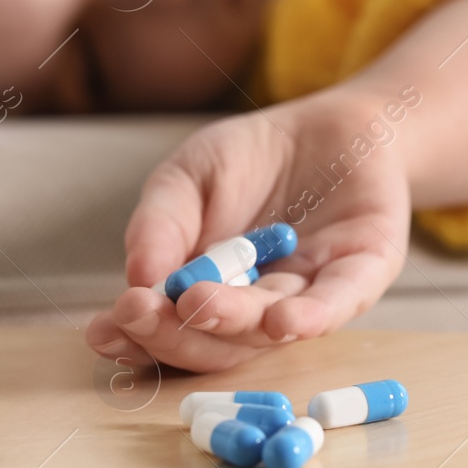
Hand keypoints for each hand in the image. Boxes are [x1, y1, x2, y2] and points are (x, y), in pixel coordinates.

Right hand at [85, 88, 411, 370]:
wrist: (337, 124)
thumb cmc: (254, 158)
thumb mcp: (188, 177)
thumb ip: (160, 224)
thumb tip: (137, 278)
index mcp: (215, 297)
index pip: (174, 332)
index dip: (139, 338)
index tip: (102, 332)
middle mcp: (262, 310)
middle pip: (218, 343)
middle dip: (177, 333)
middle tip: (142, 313)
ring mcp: (314, 295)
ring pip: (270, 326)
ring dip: (234, 324)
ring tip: (198, 307)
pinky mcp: (365, 271)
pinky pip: (340, 300)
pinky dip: (313, 315)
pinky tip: (283, 321)